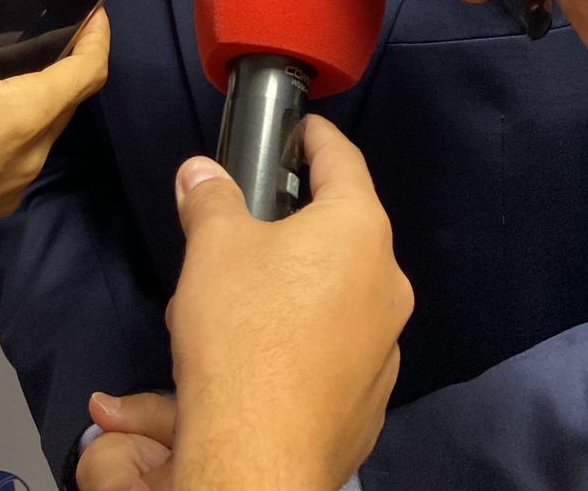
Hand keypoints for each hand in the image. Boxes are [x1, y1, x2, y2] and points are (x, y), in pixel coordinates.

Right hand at [0, 0, 109, 314]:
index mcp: (19, 118)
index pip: (88, 72)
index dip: (99, 37)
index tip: (96, 14)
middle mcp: (26, 157)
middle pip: (66, 100)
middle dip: (64, 61)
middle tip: (44, 28)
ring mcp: (7, 188)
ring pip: (40, 131)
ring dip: (33, 96)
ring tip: (2, 63)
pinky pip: (14, 157)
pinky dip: (7, 128)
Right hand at [90, 116, 413, 490]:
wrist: (259, 456)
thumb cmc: (244, 335)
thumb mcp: (213, 248)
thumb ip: (210, 198)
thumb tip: (200, 173)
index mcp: (359, 231)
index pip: (344, 160)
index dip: (318, 138)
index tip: (302, 130)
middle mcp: (387, 283)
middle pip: (344, 230)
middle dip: (297, 223)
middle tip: (251, 223)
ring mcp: (385, 345)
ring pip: (341, 293)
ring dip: (300, 284)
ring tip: (244, 296)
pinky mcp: (370, 398)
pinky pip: (338, 347)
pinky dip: (306, 337)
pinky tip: (265, 353)